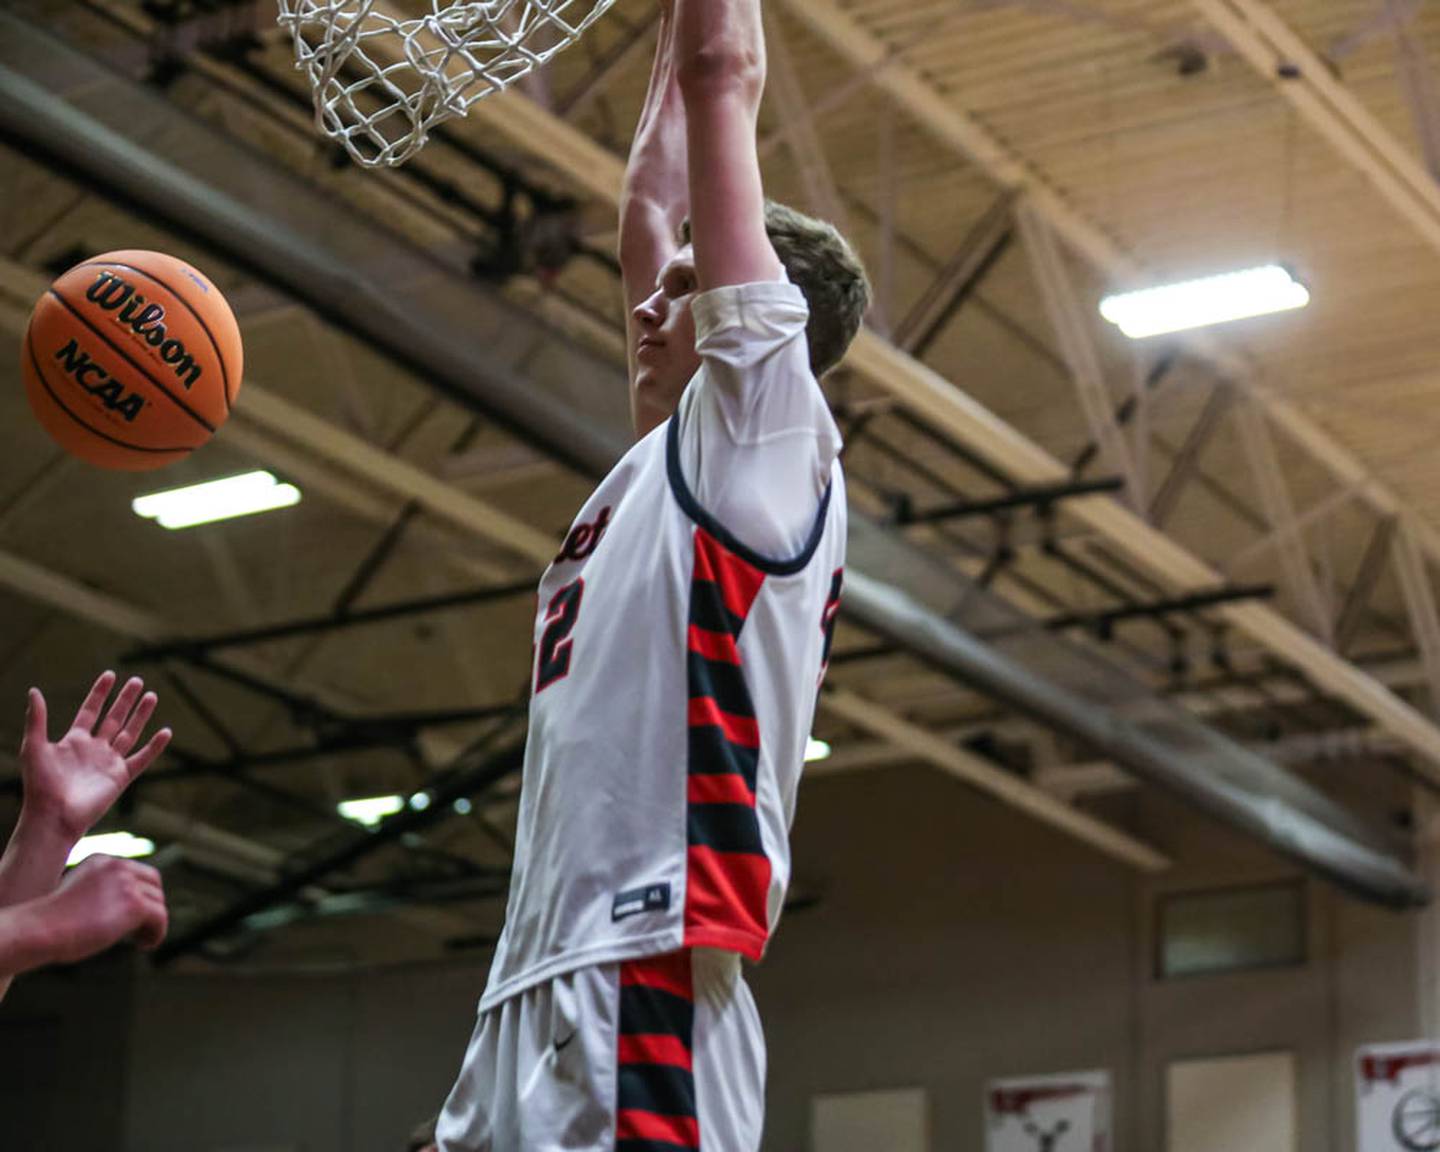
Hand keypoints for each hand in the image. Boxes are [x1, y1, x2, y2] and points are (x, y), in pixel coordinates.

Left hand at [19, 672, 171, 842]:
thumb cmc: (39, 785)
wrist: (53, 816)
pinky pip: (142, 759)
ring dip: (141, 715)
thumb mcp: (33, 747)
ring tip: (152, 695)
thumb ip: (36, 719)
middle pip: (114, 718)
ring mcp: (109, 762)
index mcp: (74, 741)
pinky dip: (155, 746)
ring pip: (129, 733)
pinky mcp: (121, 777)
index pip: (90, 711)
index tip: (110, 675)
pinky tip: (166, 732)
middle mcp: (94, 749)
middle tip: (137, 681)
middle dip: (125, 700)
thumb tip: (34, 690)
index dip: (99, 693)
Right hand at [31, 854, 167, 964]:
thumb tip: (123, 908)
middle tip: (141, 927)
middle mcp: (117, 866)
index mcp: (101, 861)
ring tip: (141, 939)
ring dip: (153, 922)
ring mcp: (127, 884)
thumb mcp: (75, 896)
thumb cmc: (49, 923)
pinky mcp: (135, 905)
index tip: (132, 916)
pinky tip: (145, 945)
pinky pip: (160, 917)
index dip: (140, 893)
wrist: (40, 930)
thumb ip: (98, 893)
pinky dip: (157, 933)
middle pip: (153, 882)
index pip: (136, 872)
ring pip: (158, 901)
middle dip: (151, 903)